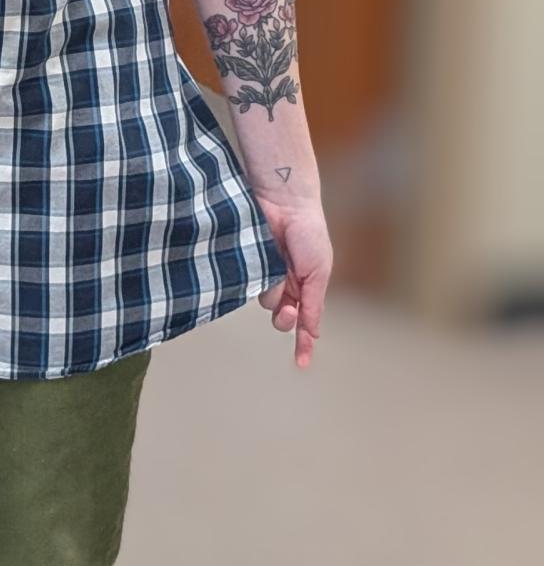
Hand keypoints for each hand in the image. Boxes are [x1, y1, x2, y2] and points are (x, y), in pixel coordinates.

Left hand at [252, 194, 332, 368]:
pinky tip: (260, 264)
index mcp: (306, 286)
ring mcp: (264, 273)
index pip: (305, 322)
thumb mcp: (318, 271)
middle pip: (282, 317)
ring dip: (273, 292)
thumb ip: (314, 302)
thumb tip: (313, 331)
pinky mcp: (247, 263)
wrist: (284, 201)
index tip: (302, 363)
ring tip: (279, 268)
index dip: (304, 343)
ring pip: (265, 301)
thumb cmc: (308, 232)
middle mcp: (285, 283)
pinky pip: (248, 283)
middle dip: (286, 318)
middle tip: (289, 308)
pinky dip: (256, 279)